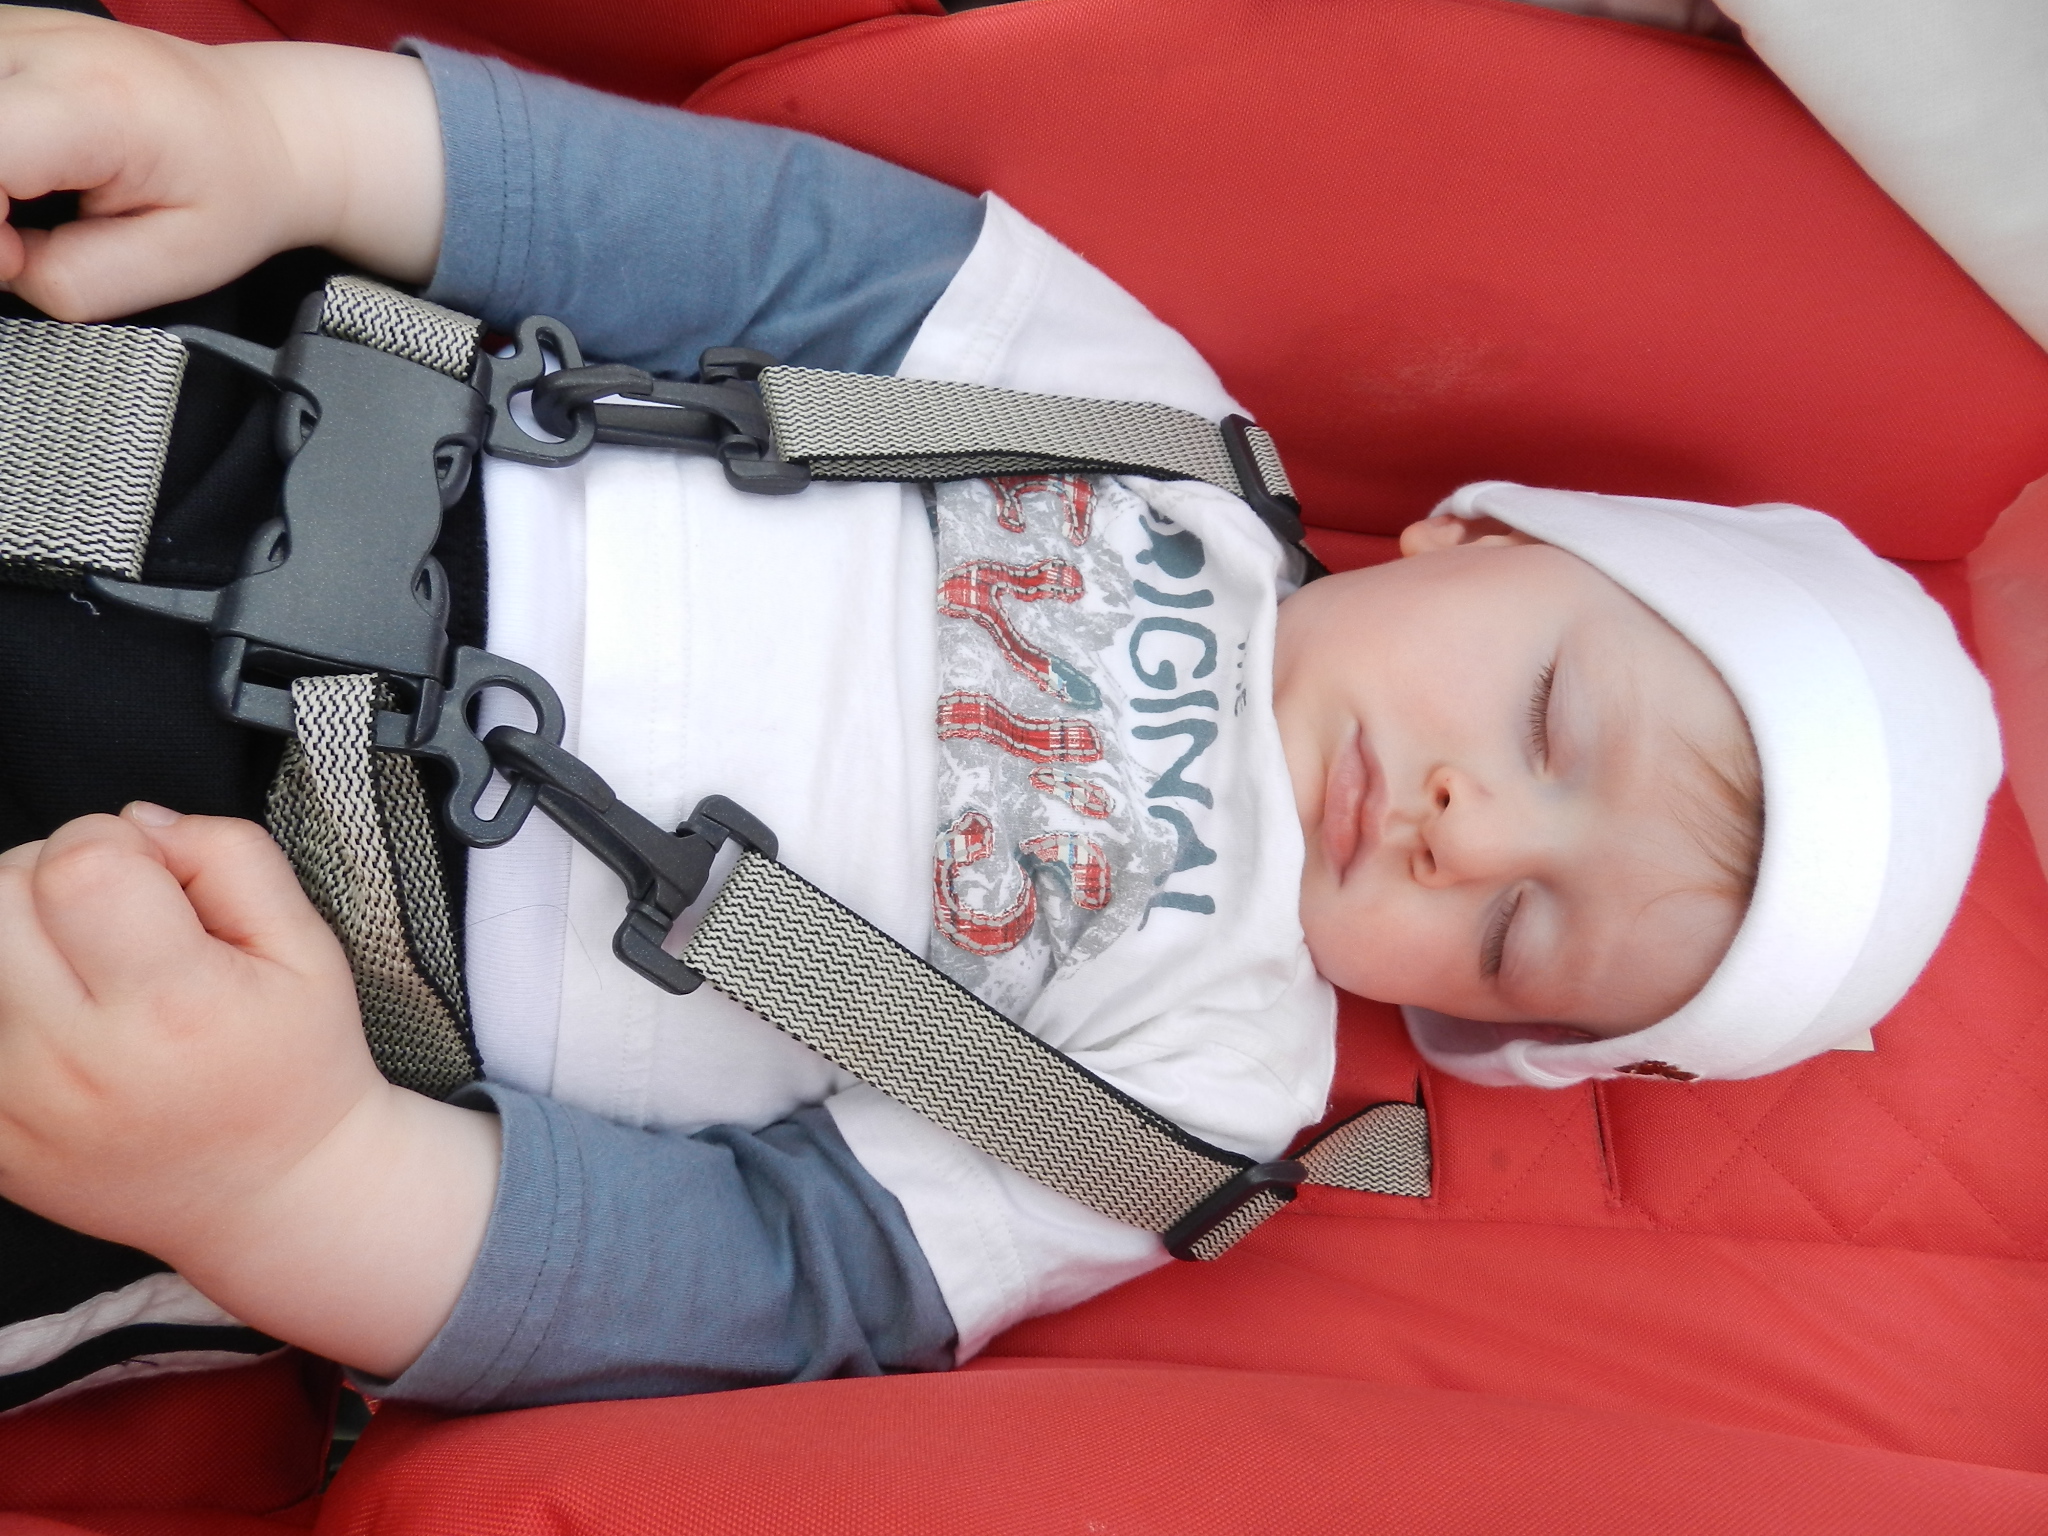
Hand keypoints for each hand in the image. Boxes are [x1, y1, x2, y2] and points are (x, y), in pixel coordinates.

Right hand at [0, 6, 442, 319]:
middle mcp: (36, 45)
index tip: (20, 255)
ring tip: (33, 196)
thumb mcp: (171, 265)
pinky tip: (23, 165)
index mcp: (88, 102)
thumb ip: (68, 279)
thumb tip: (0, 268)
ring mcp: (11, 28)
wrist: (264, 123)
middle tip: (28, 235)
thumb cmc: (232, 188)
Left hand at [0, 806, 497, 1375]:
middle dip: (55, 877)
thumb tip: (136, 823)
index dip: (121, 844)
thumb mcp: (309, 945)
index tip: (162, 883)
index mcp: (174, 1005)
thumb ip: (231, 856)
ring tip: (85, 966)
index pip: (79, 861)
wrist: (277, 1195)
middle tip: (118, 921)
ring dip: (21, 937)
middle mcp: (79, 1061)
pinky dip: (13, 1001)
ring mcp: (17, 1107)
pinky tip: (65, 1024)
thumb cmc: (300, 1064)